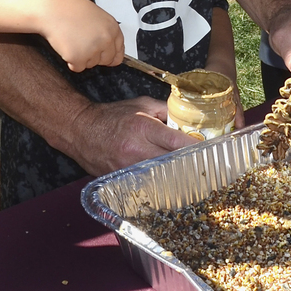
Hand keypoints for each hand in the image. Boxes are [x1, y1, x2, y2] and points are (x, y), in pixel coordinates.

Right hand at [38, 0, 124, 71]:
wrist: (51, 9)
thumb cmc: (70, 9)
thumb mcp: (96, 16)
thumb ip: (105, 31)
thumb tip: (109, 48)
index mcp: (112, 27)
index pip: (119, 52)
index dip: (110, 55)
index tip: (105, 57)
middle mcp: (106, 39)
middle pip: (106, 61)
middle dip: (95, 57)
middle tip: (82, 43)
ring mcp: (93, 49)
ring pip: (91, 64)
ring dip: (81, 57)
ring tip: (72, 39)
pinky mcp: (78, 58)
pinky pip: (77, 67)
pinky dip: (70, 60)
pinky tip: (66, 45)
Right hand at [63, 97, 195, 174]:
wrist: (81, 130)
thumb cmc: (111, 116)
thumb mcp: (141, 105)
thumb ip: (165, 111)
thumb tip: (187, 118)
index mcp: (143, 128)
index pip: (176, 141)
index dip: (195, 147)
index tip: (209, 149)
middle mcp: (136, 150)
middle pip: (172, 163)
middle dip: (190, 165)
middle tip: (205, 166)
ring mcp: (128, 168)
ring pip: (161, 178)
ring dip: (176, 177)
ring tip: (191, 177)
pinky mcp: (121, 180)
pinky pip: (147, 185)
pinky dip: (159, 184)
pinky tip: (169, 184)